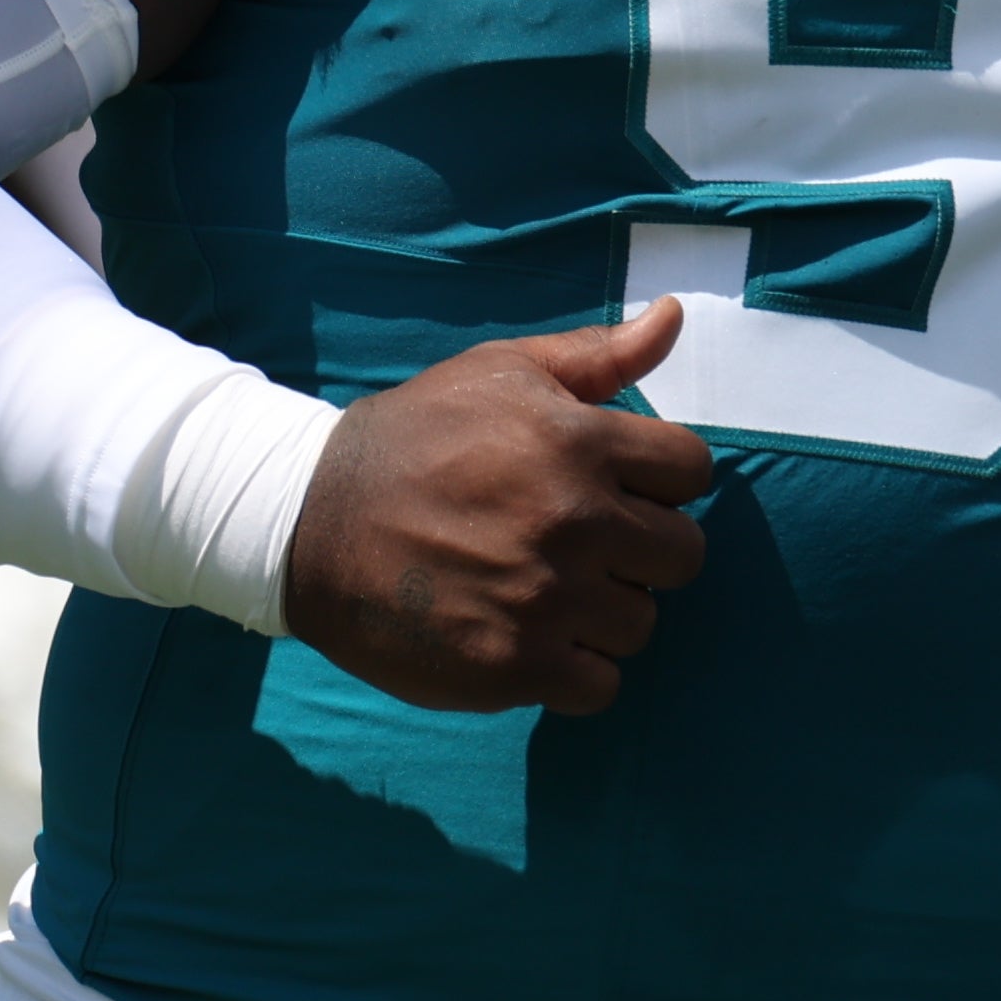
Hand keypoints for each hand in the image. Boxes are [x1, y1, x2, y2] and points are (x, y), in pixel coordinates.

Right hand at [282, 301, 712, 713]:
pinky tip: (533, 636)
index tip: (618, 489)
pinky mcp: (513, 665)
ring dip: (606, 612)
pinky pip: (600, 685)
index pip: (692, 473)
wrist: (308, 521)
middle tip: (586, 544)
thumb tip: (674, 315)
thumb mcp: (499, 372)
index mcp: (579, 442)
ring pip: (642, 623)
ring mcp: (545, 600)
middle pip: (681, 556)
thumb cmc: (414, 438)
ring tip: (549, 589)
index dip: (660, 480)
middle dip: (642, 549)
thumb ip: (597, 356)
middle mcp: (573, 522)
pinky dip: (574, 670)